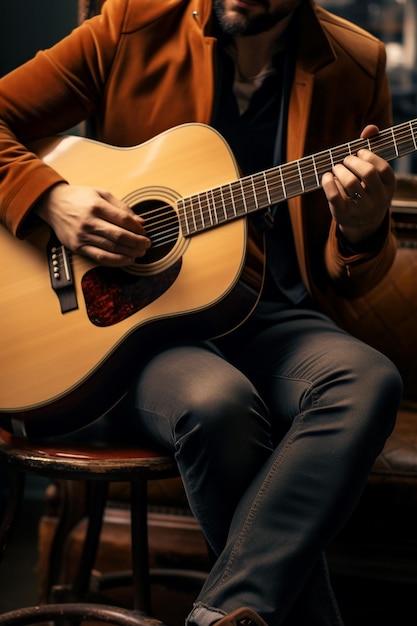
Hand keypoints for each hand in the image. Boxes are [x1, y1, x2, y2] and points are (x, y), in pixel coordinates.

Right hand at [35, 183, 150, 265]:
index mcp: (96, 206)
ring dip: (129, 253)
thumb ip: (122, 208)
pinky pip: (100, 257)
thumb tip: (141, 222)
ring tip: (140, 253)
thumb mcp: (101, 194)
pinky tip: (126, 260)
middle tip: (147, 245)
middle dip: (137, 242)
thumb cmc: (79, 198)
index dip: (137, 228)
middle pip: (119, 236)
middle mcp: (89, 222)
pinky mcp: (78, 247)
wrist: (52, 204)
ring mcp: (83, 236)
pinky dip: (116, 261)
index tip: (145, 232)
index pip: (123, 220)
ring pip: (111, 248)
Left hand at [321, 125, 395, 247]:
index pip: (382, 168)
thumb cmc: (367, 190)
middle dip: (352, 161)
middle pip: (367, 173)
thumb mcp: (374, 175)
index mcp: (389, 187)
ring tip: (336, 168)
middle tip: (345, 160)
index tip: (359, 153)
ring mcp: (362, 209)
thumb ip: (373, 149)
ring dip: (339, 170)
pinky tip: (326, 176)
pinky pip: (334, 195)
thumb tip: (370, 128)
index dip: (369, 156)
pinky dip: (327, 182)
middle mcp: (379, 200)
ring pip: (350, 183)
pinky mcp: (344, 214)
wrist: (362, 223)